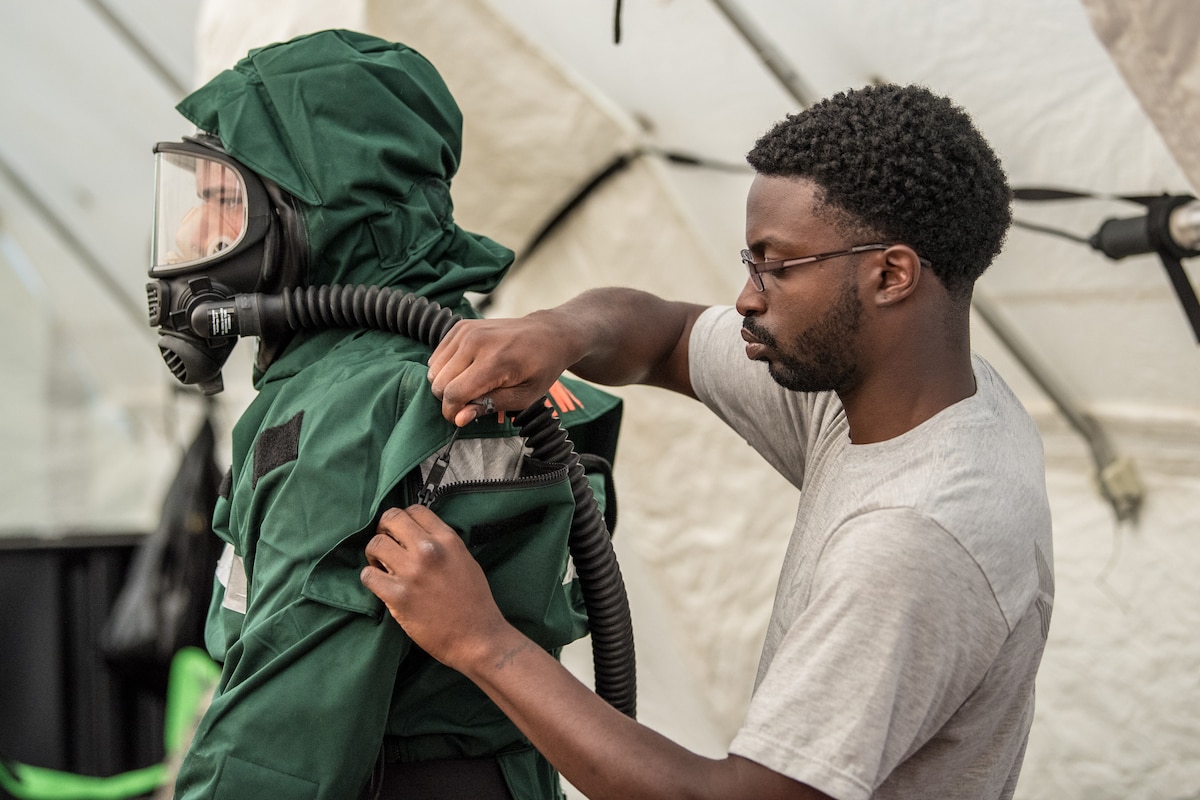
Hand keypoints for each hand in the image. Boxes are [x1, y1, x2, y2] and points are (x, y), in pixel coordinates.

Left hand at [361, 505, 509, 669]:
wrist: (477, 637)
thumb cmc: (475, 601)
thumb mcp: (466, 560)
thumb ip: (443, 545)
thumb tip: (418, 536)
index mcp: (447, 539)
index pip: (415, 510)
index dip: (404, 520)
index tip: (402, 533)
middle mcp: (428, 550)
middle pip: (391, 519)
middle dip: (384, 530)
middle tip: (387, 546)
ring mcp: (412, 572)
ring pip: (375, 544)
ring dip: (374, 555)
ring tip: (382, 567)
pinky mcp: (398, 596)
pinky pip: (368, 575)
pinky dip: (371, 578)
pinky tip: (381, 585)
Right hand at [427, 314, 578, 425]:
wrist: (547, 334)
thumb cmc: (540, 368)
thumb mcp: (523, 397)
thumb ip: (489, 406)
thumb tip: (459, 418)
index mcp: (494, 361)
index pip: (454, 393)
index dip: (453, 412)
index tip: (462, 417)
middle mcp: (475, 342)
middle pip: (439, 382)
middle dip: (449, 400)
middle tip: (470, 401)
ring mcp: (466, 331)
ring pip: (434, 369)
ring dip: (446, 384)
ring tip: (469, 386)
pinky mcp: (460, 327)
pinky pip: (437, 356)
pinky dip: (445, 368)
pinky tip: (466, 371)